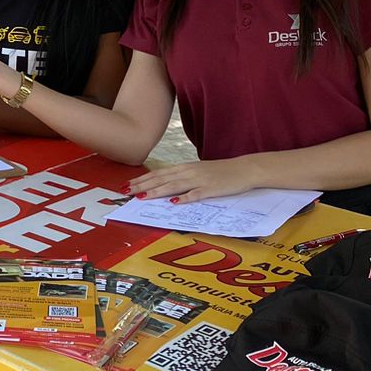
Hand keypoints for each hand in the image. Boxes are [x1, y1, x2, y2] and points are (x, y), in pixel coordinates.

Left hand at [127, 157, 259, 202]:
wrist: (244, 169)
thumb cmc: (220, 172)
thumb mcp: (198, 171)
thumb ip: (182, 178)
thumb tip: (166, 187)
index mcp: (185, 167)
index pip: (159, 173)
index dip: (142, 179)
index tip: (128, 184)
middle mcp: (189, 172)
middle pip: (162, 179)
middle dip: (143, 186)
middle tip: (127, 192)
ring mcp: (199, 180)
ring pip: (174, 186)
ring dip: (157, 191)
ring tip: (143, 197)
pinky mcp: (211, 189)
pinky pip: (196, 194)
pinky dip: (184, 198)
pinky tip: (174, 202)